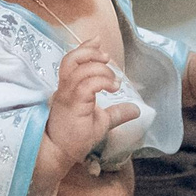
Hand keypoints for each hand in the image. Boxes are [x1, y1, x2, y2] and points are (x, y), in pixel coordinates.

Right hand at [45, 42, 138, 170]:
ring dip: (100, 69)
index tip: (98, 40)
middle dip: (90, 52)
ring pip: (79, 69)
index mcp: (68, 89)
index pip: (72, 61)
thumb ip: (117, 114)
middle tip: (107, 58)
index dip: (84, 48)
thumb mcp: (101, 123)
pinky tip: (112, 88)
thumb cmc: (74, 139)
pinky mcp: (72, 104)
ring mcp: (66, 96)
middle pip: (71, 59)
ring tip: (114, 82)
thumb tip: (136, 109)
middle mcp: (64, 89)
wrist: (59, 154)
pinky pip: (86, 85)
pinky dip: (102, 81)